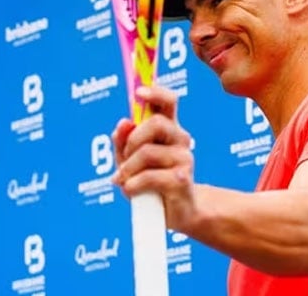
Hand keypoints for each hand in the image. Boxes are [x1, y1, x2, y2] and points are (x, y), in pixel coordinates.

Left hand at [111, 86, 196, 230]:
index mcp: (169, 129)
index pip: (168, 102)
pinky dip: (133, 185)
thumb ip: (123, 141)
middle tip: (125, 158)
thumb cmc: (151, 184)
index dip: (155, 93)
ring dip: (128, 168)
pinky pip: (149, 176)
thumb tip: (123, 123)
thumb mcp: (129, 161)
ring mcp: (184, 159)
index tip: (138, 92)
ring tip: (124, 180)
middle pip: (156, 123)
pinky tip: (130, 191)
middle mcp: (180, 140)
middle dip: (133, 140)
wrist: (175, 214)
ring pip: (147, 152)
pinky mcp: (182, 180)